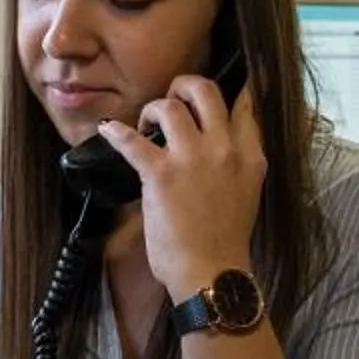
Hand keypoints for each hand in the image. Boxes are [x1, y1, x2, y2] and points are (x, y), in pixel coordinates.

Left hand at [96, 73, 265, 304]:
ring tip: (145, 124)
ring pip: (169, 106)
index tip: (214, 90)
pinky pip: (131, 140)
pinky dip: (116, 132)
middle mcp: (225, 148)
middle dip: (184, 85)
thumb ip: (237, 162)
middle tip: (172, 97)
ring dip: (153, 110)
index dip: (229, 90)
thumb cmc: (227, 240)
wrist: (212, 273)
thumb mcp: (248, 192)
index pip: (244, 105)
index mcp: (250, 155)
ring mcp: (193, 158)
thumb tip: (218, 146)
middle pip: (205, 91)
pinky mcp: (161, 173)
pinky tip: (108, 130)